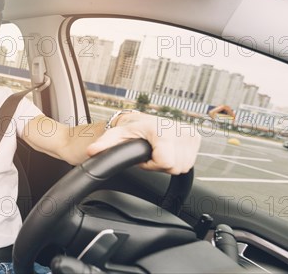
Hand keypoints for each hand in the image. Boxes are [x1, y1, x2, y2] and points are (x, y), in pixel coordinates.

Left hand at [86, 113, 200, 174]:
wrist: (142, 120)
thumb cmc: (129, 129)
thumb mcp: (115, 137)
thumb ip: (104, 145)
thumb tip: (92, 150)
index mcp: (162, 129)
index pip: (166, 162)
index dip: (152, 165)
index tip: (143, 156)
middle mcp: (179, 129)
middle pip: (175, 167)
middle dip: (160, 165)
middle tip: (149, 153)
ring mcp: (190, 132)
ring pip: (183, 167)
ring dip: (168, 162)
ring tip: (157, 151)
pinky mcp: (195, 137)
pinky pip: (189, 162)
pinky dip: (177, 159)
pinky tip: (167, 149)